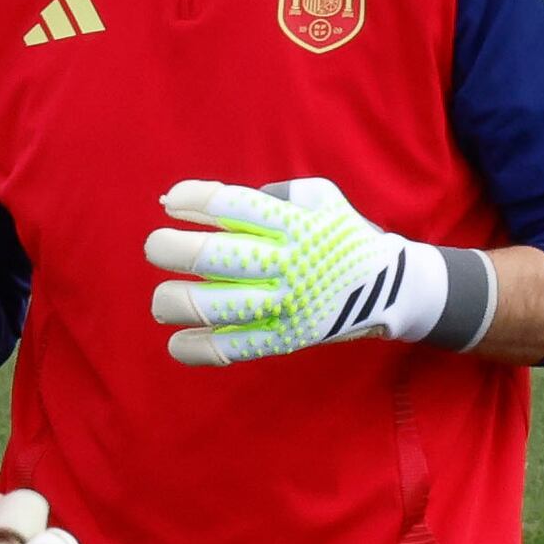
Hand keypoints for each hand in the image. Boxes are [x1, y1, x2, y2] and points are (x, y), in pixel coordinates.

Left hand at [143, 177, 469, 365]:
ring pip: (210, 305)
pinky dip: (193, 348)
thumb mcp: (318, 199)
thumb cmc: (338, 235)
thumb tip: (193, 202)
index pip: (230, 204)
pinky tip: (178, 341)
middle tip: (156, 247)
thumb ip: (267, 195)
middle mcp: (284, 263)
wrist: (388, 288)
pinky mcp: (282, 339)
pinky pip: (228, 349)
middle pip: (210, 256)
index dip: (191, 199)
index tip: (171, 202)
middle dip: (168, 249)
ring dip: (172, 301)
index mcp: (292, 223)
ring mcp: (282, 304)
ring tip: (163, 299)